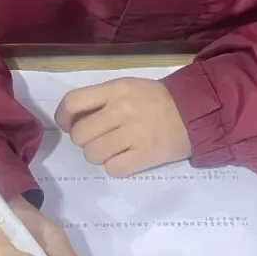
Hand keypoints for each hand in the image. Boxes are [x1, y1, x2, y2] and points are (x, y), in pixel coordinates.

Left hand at [54, 77, 190, 177]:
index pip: (73, 102)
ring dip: (98, 154)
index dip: (62, 117)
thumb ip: (100, 99)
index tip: (66, 125)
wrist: (194, 114)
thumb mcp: (128, 87)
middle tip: (98, 137)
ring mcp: (133, 135)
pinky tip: (125, 158)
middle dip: (84, 139)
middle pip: (80, 134)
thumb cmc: (156, 100)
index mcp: (116, 89)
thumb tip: (71, 120)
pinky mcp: (144, 156)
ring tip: (113, 149)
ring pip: (92, 154)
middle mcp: (122, 110)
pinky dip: (115, 166)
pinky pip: (112, 168)